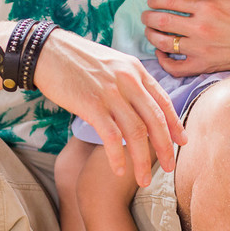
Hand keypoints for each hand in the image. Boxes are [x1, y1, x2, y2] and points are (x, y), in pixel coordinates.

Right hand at [33, 30, 185, 186]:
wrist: (47, 50)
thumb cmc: (77, 59)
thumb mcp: (112, 63)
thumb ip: (128, 81)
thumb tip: (139, 103)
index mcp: (136, 70)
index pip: (163, 101)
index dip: (175, 124)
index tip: (182, 142)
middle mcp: (128, 81)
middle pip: (155, 120)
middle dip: (165, 147)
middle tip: (169, 168)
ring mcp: (111, 93)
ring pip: (136, 133)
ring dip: (142, 160)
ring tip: (144, 180)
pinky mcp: (91, 105)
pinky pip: (111, 137)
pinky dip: (117, 157)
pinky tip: (119, 170)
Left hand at [141, 0, 229, 78]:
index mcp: (210, 5)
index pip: (171, 0)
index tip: (152, 0)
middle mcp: (202, 27)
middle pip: (162, 21)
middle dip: (148, 17)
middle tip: (145, 15)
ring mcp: (201, 49)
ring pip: (164, 43)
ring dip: (152, 36)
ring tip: (149, 31)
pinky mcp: (204, 65)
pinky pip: (175, 67)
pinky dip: (164, 61)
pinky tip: (162, 54)